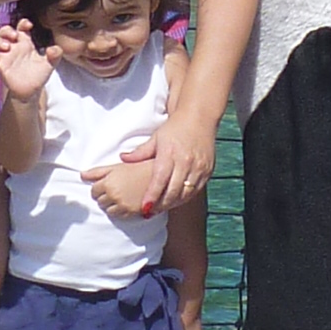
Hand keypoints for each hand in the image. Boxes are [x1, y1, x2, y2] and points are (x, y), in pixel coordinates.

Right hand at [0, 17, 54, 110]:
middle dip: (6, 30)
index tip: (28, 25)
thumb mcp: (50, 64)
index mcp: (25, 43)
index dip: (23, 23)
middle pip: (3, 31)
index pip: (21, 27)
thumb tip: (54, 49)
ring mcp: (4, 57)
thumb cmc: (38, 75)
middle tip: (14, 36)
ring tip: (6, 46)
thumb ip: (55, 55)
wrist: (31, 91)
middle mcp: (13, 47)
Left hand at [96, 103, 217, 214]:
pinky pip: (196, 189)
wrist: (199, 118)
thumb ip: (140, 152)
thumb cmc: (175, 128)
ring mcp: (198, 167)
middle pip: (172, 191)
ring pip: (185, 193)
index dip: (152, 196)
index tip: (144, 208)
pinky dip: (186, 196)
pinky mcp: (208, 170)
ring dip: (173, 203)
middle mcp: (185, 162)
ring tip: (162, 207)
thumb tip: (122, 158)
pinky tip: (177, 199)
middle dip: (161, 204)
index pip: (159, 181)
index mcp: (170, 154)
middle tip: (151, 211)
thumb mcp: (156, 138)